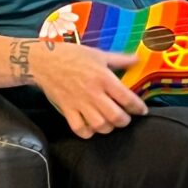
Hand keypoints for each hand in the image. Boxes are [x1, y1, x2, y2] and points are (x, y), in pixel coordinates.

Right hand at [32, 40, 147, 138]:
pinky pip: (79, 129)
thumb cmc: (73, 55)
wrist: (44, 61)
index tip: (142, 111)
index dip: (138, 107)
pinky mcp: (67, 110)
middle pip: (116, 116)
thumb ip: (120, 59)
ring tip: (109, 122)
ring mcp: (79, 103)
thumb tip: (138, 59)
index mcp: (103, 78)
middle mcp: (93, 93)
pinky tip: (91, 127)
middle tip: (125, 118)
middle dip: (124, 121)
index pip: (127, 98)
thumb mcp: (98, 54)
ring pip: (100, 125)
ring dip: (108, 127)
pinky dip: (88, 132)